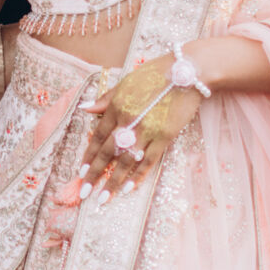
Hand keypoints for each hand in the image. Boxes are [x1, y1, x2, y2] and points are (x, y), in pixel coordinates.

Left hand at [77, 55, 202, 198]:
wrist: (188, 71)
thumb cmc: (156, 73)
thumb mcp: (126, 81)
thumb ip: (106, 98)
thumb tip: (85, 109)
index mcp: (116, 105)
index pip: (98, 136)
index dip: (89, 155)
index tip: (81, 171)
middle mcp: (128, 120)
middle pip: (108, 152)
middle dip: (95, 174)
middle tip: (84, 192)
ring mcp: (147, 130)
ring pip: (126, 161)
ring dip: (113, 181)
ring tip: (104, 198)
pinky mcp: (165, 136)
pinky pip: (149, 160)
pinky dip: (138, 176)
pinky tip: (128, 189)